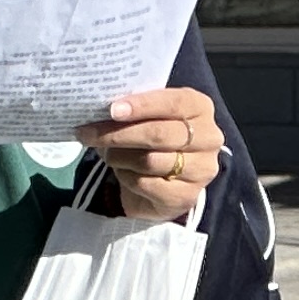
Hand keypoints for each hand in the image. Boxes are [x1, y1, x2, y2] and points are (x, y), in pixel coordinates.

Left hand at [91, 88, 221, 224]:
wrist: (161, 180)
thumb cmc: (152, 138)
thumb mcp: (147, 116)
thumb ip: (133, 109)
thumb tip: (99, 109)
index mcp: (200, 107)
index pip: (173, 103)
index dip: (142, 105)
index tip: (112, 110)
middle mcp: (209, 137)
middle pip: (159, 134)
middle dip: (118, 134)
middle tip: (89, 133)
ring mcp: (201, 170)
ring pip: (150, 161)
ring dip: (119, 156)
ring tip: (106, 153)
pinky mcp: (187, 196)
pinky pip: (146, 184)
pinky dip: (126, 177)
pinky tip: (122, 172)